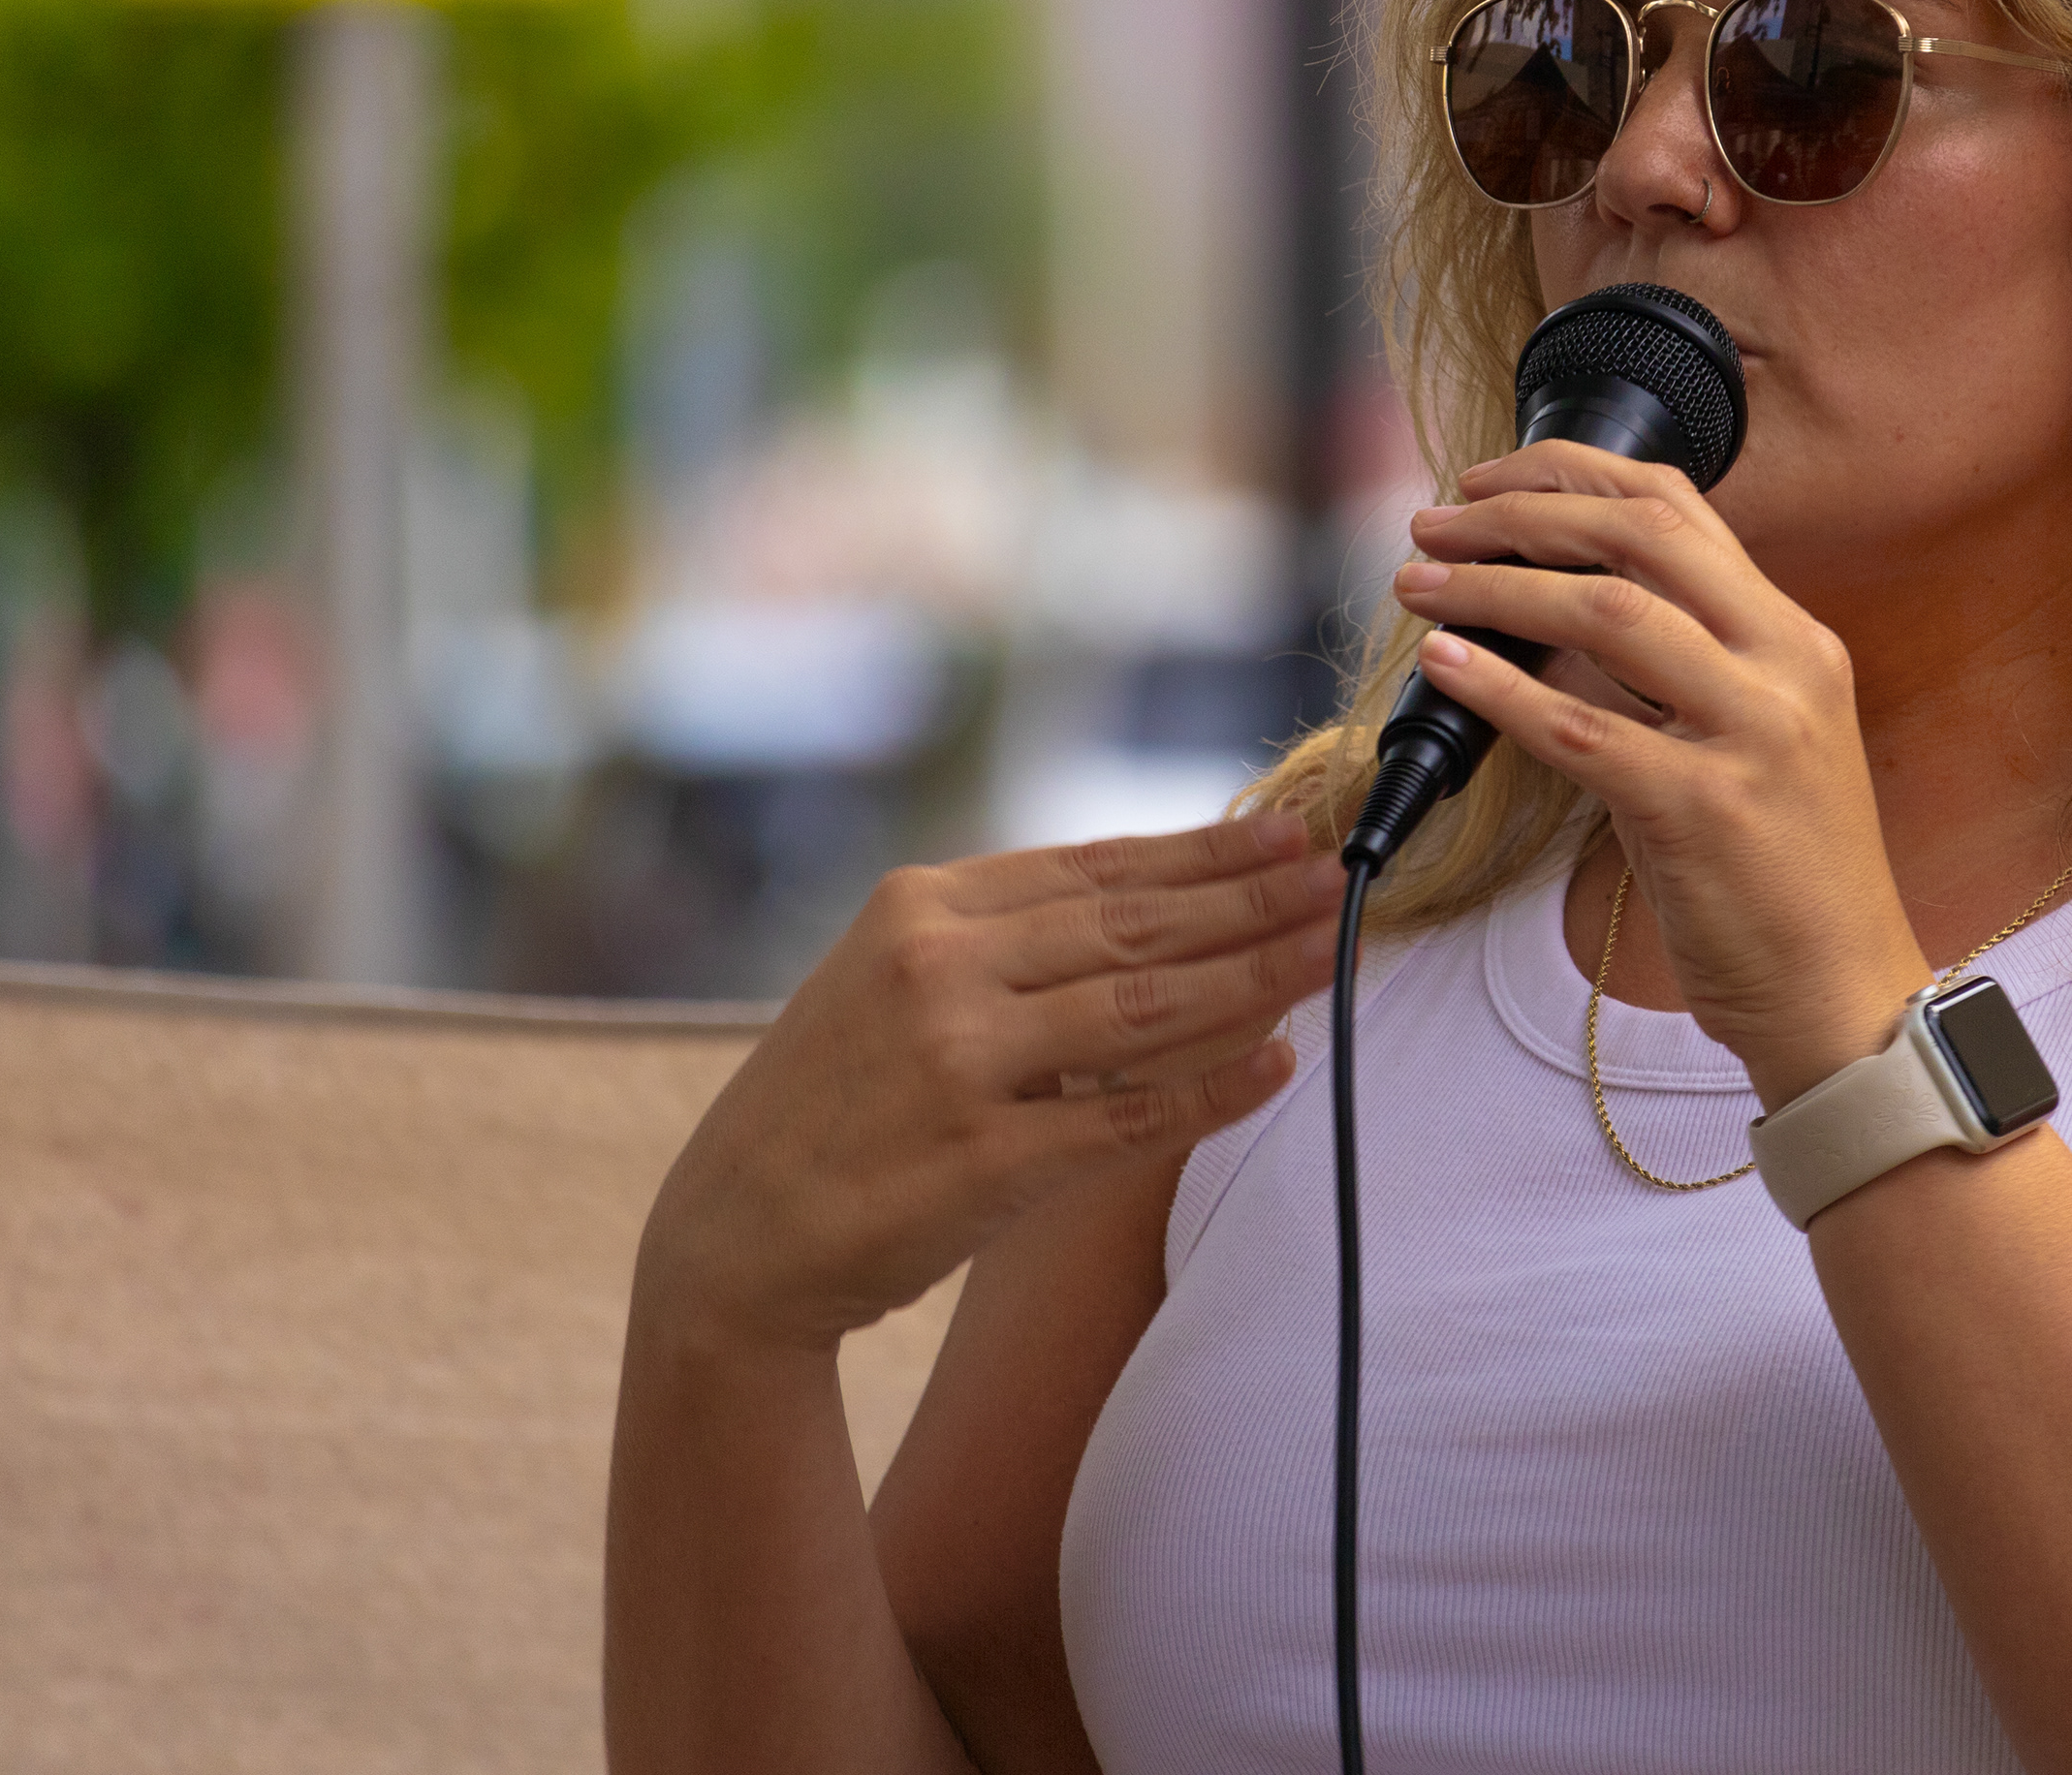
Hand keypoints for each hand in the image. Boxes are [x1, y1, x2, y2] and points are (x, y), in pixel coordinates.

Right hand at [630, 817, 1343, 1355]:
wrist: (733, 1237)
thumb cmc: (832, 1104)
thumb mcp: (888, 981)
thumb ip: (1000, 941)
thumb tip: (1153, 904)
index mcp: (917, 908)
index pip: (1092, 866)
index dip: (1201, 850)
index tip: (1283, 833)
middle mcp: (937, 968)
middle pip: (1133, 924)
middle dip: (1250, 899)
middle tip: (1339, 878)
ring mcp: (960, 1064)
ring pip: (1145, 1007)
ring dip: (1254, 976)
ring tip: (1330, 950)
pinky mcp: (983, 1162)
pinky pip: (1127, 1118)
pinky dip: (1211, 1091)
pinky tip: (1277, 1065)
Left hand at [1393, 441, 1922, 1102]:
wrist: (1843, 997)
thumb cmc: (1784, 881)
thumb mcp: (1752, 743)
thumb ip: (1676, 673)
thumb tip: (1547, 619)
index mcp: (1796, 641)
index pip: (1682, 511)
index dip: (1574, 477)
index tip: (1492, 481)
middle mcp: (1786, 667)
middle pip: (1639, 537)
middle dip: (1522, 512)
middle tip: (1437, 520)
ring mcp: (1752, 735)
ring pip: (1605, 613)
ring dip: (1492, 588)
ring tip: (1419, 583)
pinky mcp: (1704, 810)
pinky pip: (1580, 728)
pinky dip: (1498, 687)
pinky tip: (1443, 665)